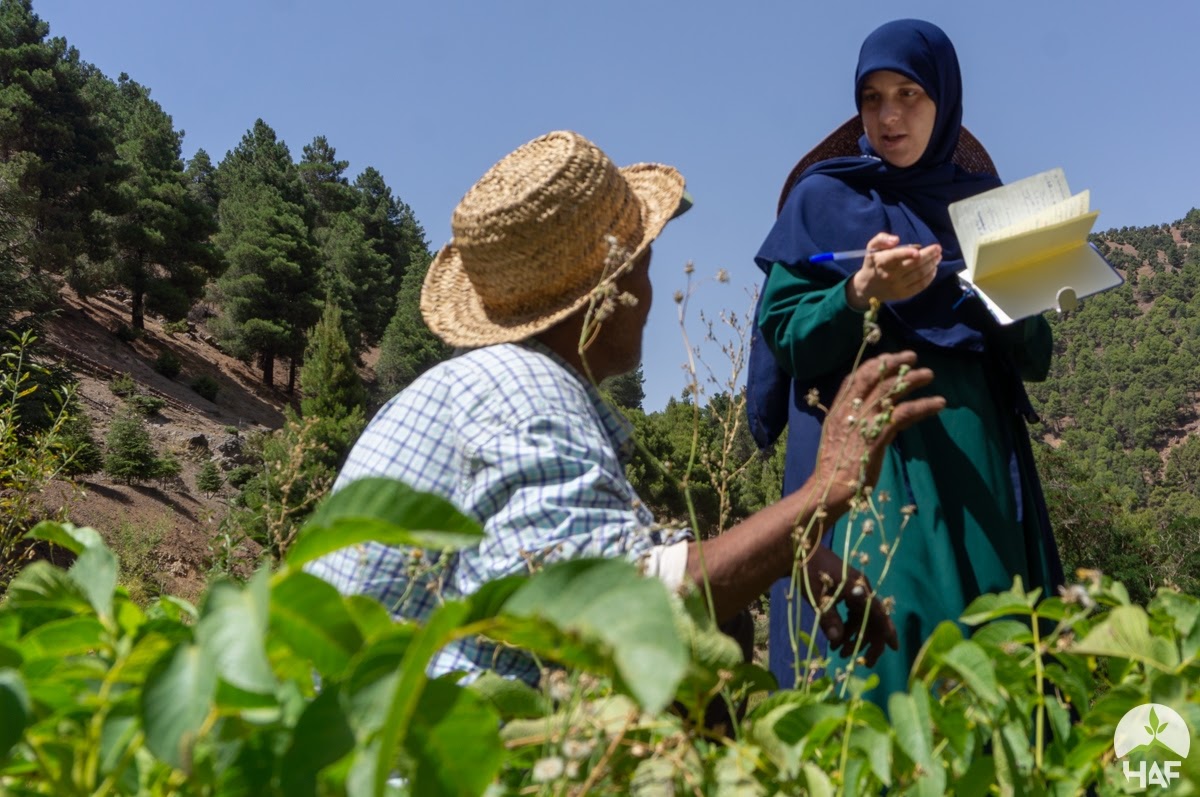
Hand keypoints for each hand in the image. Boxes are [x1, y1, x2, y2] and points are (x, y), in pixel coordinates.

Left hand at [803, 544, 896, 666]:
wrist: (797, 547)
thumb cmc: (807, 567)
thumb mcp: (816, 594)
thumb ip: (827, 617)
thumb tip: (836, 641)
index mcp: (858, 587)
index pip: (879, 612)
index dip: (887, 631)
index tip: (894, 649)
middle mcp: (860, 589)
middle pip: (872, 619)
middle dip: (868, 642)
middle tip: (862, 663)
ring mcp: (852, 589)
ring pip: (861, 619)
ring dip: (854, 637)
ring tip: (839, 653)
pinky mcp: (844, 590)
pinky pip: (851, 614)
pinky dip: (845, 628)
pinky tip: (835, 640)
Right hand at [813, 350, 944, 509]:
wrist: (828, 488)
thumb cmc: (834, 469)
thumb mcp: (838, 438)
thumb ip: (852, 422)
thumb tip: (872, 414)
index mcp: (838, 410)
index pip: (854, 377)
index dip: (873, 365)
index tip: (888, 357)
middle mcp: (849, 410)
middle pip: (873, 376)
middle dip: (894, 363)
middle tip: (912, 357)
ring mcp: (862, 421)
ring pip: (890, 390)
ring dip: (912, 380)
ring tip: (929, 375)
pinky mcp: (877, 435)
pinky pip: (904, 413)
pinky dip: (923, 405)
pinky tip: (938, 403)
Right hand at [845, 232, 941, 309]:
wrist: (867, 288)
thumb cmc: (872, 264)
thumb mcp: (871, 248)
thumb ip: (881, 239)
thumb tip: (896, 239)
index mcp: (881, 262)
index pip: (894, 257)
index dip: (906, 253)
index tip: (917, 251)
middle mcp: (890, 274)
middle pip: (913, 264)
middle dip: (928, 256)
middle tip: (938, 248)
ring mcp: (898, 286)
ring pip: (919, 274)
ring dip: (932, 265)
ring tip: (938, 257)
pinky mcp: (903, 294)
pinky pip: (920, 285)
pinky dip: (930, 277)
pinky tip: (934, 269)